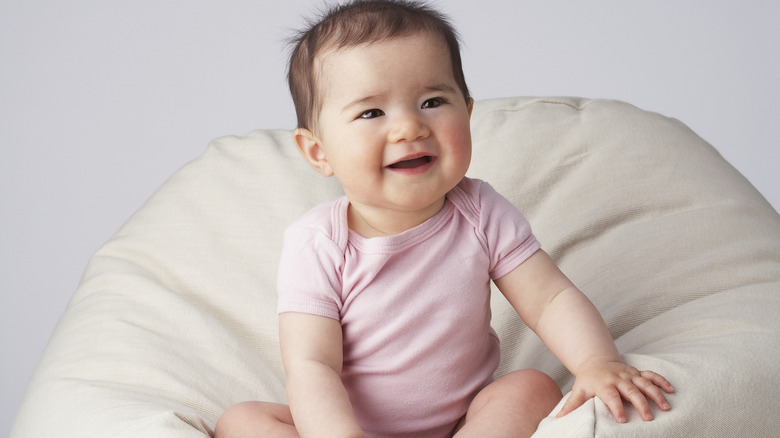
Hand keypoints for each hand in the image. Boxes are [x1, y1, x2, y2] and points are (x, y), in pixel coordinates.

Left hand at [556, 359, 674, 422]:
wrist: (596, 361)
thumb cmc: (588, 380)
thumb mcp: (578, 390)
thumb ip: (571, 405)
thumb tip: (558, 418)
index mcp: (604, 384)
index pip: (610, 396)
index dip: (616, 406)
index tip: (622, 419)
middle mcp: (618, 378)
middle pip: (631, 390)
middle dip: (640, 403)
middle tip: (648, 417)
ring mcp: (630, 374)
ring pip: (645, 383)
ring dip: (656, 394)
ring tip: (665, 407)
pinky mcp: (637, 372)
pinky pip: (652, 375)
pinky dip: (662, 381)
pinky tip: (672, 390)